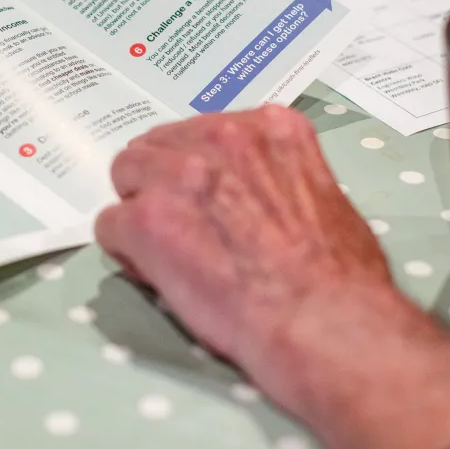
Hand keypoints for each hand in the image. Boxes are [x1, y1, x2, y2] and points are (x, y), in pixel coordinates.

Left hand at [95, 107, 390, 371]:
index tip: (210, 202)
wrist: (323, 321)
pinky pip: (109, 224)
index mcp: (269, 126)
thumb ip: (276, 176)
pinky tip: (158, 275)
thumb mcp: (322, 194)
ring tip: (171, 252)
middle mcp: (221, 135)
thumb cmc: (340, 277)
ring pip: (126, 176)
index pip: (204, 132)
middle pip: (158, 146)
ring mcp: (178, 174)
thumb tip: (254, 195)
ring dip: (141, 210)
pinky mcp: (146, 219)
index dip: (200, 172)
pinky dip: (127, 251)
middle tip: (186, 229)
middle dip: (164, 184)